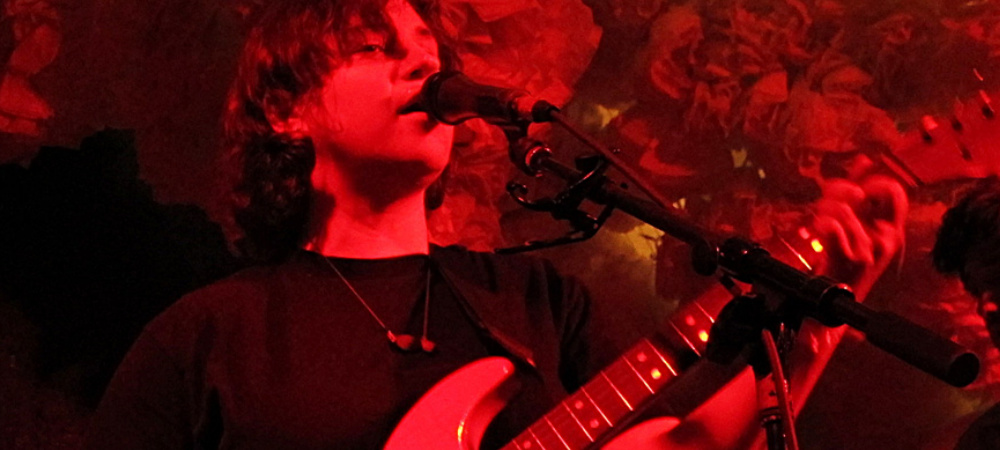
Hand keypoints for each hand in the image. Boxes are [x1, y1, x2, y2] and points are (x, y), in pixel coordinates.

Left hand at [811, 174, 907, 300]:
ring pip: (843, 209)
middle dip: (839, 190)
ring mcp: (870, 249)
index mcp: (893, 229)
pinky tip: (818, 229)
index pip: (894, 191)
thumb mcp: (860, 226)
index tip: (853, 191)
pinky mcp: (851, 259)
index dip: (870, 182)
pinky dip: (821, 223)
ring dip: (823, 210)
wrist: (836, 298)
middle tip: (828, 201)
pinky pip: (833, 226)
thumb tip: (863, 160)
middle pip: (864, 193)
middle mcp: (887, 238)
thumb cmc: (846, 262)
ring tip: (819, 220)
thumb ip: (861, 192)